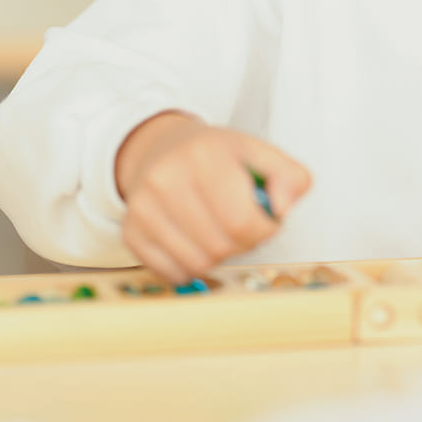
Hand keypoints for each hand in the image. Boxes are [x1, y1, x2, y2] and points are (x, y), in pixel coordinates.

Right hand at [115, 112, 312, 284]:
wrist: (160, 149)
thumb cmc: (216, 156)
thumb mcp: (259, 153)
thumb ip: (290, 177)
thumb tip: (282, 209)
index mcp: (205, 154)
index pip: (242, 220)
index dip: (263, 230)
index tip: (264, 220)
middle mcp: (166, 178)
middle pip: (220, 246)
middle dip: (242, 244)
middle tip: (241, 226)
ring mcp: (143, 206)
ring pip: (196, 264)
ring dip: (217, 257)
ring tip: (218, 230)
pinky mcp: (131, 231)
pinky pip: (171, 272)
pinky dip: (190, 266)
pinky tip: (194, 241)